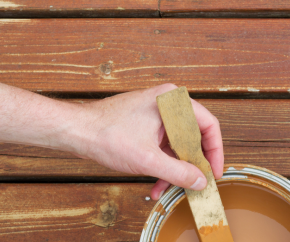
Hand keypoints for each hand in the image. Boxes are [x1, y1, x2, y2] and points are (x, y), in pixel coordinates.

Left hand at [78, 84, 223, 199]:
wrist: (74, 130)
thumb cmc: (105, 133)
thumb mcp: (147, 159)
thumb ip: (178, 172)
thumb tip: (200, 181)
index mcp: (173, 101)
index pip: (208, 125)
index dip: (215, 152)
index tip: (213, 172)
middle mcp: (168, 103)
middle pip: (194, 136)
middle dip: (192, 164)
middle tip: (195, 183)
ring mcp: (157, 113)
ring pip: (178, 143)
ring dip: (175, 168)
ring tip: (168, 189)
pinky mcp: (147, 123)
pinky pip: (164, 144)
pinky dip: (163, 163)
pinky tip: (156, 182)